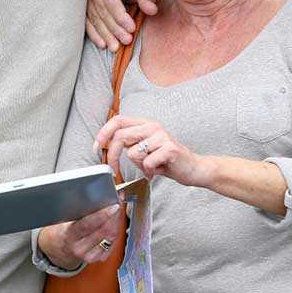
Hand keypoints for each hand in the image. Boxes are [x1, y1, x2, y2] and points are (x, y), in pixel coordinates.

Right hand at [38, 203, 123, 268]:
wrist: (59, 247)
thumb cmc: (64, 229)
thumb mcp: (66, 218)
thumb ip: (79, 209)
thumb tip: (96, 196)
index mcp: (70, 236)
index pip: (88, 225)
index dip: (103, 214)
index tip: (114, 205)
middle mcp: (80, 248)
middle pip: (103, 230)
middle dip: (114, 215)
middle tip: (118, 202)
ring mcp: (89, 255)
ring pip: (111, 237)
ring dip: (116, 222)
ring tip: (117, 210)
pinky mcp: (98, 258)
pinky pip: (113, 243)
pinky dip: (115, 231)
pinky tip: (113, 222)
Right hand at [86, 0, 158, 51]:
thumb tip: (151, 10)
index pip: (111, 0)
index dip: (121, 16)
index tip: (132, 28)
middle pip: (102, 11)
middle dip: (115, 28)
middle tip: (127, 40)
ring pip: (95, 19)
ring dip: (106, 35)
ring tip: (116, 47)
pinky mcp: (84, 7)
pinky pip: (87, 22)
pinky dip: (95, 35)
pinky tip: (103, 44)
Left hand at [94, 115, 209, 185]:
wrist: (194, 168)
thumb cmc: (167, 161)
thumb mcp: (146, 149)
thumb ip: (130, 143)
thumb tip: (107, 145)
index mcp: (145, 124)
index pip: (118, 120)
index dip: (103, 133)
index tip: (97, 148)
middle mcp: (153, 126)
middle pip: (120, 137)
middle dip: (112, 157)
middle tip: (114, 171)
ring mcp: (162, 136)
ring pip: (133, 153)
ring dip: (139, 166)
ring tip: (151, 167)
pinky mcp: (169, 148)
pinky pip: (147, 163)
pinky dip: (149, 172)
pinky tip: (157, 172)